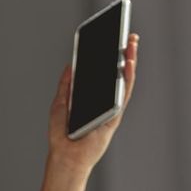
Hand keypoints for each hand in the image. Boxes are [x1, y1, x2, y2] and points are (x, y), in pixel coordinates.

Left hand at [43, 33, 138, 190]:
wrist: (65, 154)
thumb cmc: (62, 134)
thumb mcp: (60, 102)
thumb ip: (66, 84)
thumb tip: (72, 64)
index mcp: (92, 96)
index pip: (103, 72)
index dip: (109, 55)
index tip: (112, 37)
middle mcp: (104, 100)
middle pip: (116, 73)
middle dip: (124, 53)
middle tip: (129, 35)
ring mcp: (111, 106)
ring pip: (124, 80)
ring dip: (130, 61)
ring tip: (131, 43)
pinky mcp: (115, 114)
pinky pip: (124, 93)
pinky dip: (128, 77)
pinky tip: (129, 63)